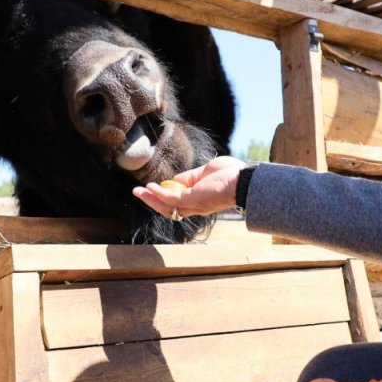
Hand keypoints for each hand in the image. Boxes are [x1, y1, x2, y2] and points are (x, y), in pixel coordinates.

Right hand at [132, 156, 247, 218]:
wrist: (243, 179)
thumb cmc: (230, 174)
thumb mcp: (204, 173)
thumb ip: (189, 177)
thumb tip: (174, 180)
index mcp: (198, 201)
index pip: (176, 202)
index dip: (163, 195)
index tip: (152, 187)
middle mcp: (195, 207)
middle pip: (168, 208)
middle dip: (151, 200)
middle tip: (137, 192)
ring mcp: (193, 204)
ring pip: (166, 206)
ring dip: (150, 199)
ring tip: (137, 191)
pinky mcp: (193, 200)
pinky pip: (171, 199)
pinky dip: (159, 194)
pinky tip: (150, 188)